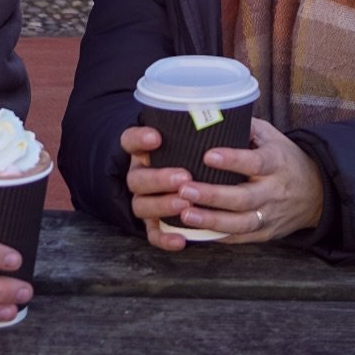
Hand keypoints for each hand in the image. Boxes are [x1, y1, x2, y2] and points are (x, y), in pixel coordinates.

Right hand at [120, 124, 193, 250]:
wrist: (181, 181)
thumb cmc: (189, 152)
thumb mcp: (187, 137)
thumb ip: (194, 129)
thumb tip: (224, 114)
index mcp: (142, 151)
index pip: (130, 140)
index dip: (139, 139)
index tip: (157, 137)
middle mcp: (139, 175)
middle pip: (137, 178)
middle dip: (159, 178)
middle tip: (184, 177)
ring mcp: (144, 200)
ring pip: (141, 205)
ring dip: (162, 205)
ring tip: (185, 205)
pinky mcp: (153, 224)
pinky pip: (152, 234)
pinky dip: (165, 239)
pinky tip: (181, 240)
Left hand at [173, 118, 323, 243]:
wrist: (316, 192)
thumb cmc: (284, 157)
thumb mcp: (271, 136)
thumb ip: (246, 127)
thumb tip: (214, 114)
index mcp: (276, 162)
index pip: (254, 162)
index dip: (232, 160)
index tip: (207, 155)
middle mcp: (274, 191)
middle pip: (243, 198)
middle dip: (212, 195)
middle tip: (184, 188)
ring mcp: (270, 216)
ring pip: (240, 223)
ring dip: (211, 220)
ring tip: (185, 213)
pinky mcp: (265, 234)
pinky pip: (240, 238)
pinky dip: (218, 236)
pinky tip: (195, 231)